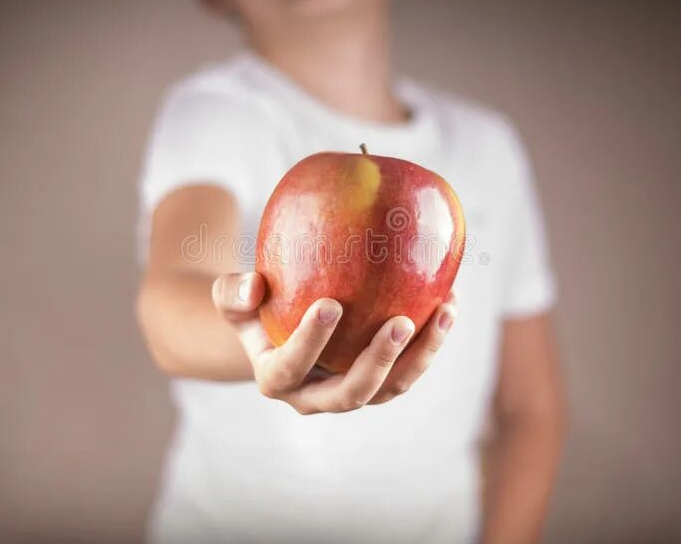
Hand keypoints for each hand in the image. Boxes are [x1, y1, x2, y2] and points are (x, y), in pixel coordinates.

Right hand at [212, 272, 456, 414]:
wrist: (277, 332)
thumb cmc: (255, 308)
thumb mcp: (232, 297)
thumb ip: (232, 292)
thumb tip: (252, 285)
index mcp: (276, 378)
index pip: (290, 368)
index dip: (309, 342)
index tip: (330, 303)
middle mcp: (315, 396)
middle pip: (352, 394)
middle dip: (379, 361)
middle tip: (400, 322)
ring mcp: (352, 392)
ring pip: (391, 387)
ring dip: (421, 355)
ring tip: (445, 311)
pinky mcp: (379, 381)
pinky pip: (409, 368)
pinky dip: (431, 340)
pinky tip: (448, 300)